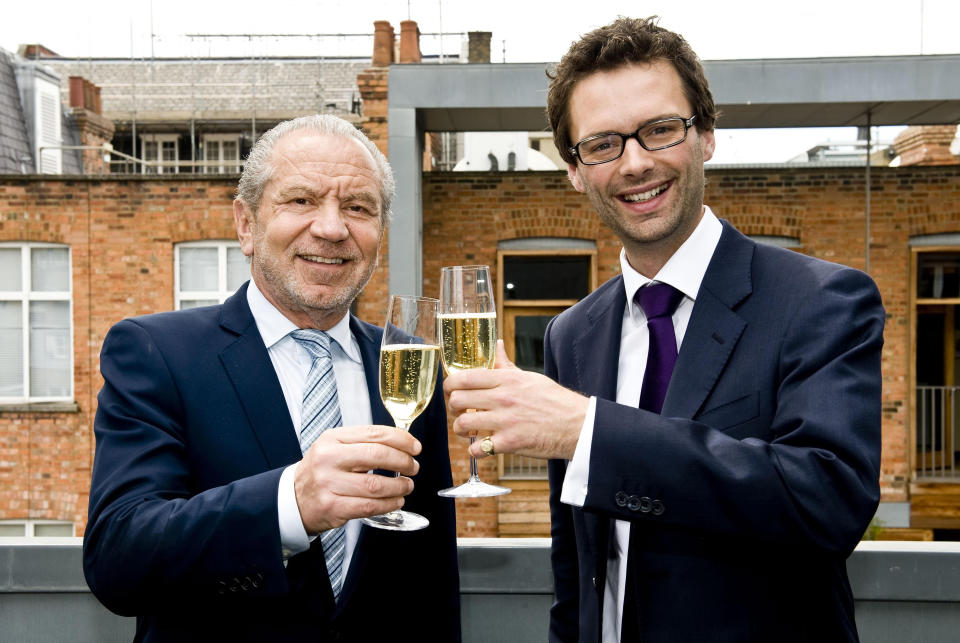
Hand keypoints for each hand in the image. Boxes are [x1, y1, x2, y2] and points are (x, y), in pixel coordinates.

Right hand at [293, 425, 420, 533]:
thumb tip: (402, 443)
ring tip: (407, 485)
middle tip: (413, 467)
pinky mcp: (332, 507)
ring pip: (376, 485)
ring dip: (399, 486)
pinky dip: (389, 504)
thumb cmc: (322, 471)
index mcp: (332, 439)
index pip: (374, 434)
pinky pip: (369, 506)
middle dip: (403, 462)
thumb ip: (363, 443)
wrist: (293, 499)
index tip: (415, 447)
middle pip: (377, 456)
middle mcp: (328, 459)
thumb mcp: (335, 448)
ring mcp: (329, 484)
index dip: (401, 440)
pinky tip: (396, 501)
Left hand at [443, 340, 587, 460]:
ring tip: (470, 430)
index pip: (464, 377)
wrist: (579, 425)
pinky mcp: (510, 443)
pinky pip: (478, 448)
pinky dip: (476, 450)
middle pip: (457, 400)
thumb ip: (506, 366)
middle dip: (453, 408)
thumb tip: (496, 345)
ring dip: (461, 429)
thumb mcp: (530, 377)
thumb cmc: (555, 401)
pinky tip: (484, 446)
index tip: (452, 392)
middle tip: (461, 412)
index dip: (450, 385)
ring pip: (463, 424)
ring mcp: (505, 421)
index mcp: (507, 379)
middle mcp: (503, 398)